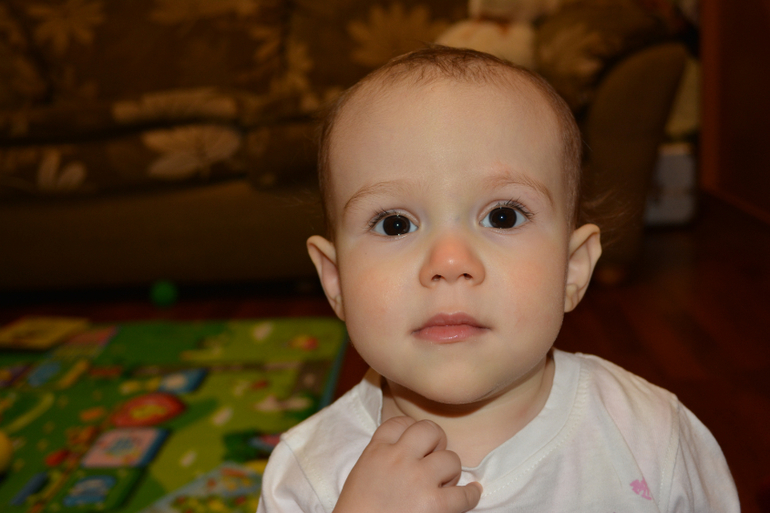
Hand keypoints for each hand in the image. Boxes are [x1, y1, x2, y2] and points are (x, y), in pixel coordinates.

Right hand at [333, 416, 481, 512]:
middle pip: (429, 430)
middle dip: (436, 442)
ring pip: (451, 459)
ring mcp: (417, 479)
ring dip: (450, 471)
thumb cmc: (357, 512)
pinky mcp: (434, 504)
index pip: (399, 423)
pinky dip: (471, 494)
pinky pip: (464, 493)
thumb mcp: (361, 474)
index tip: (416, 442)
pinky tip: (470, 493)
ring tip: (443, 485)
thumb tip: (409, 454)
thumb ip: (382, 459)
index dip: (411, 429)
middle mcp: (398, 458)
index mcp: (376, 451)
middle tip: (433, 459)